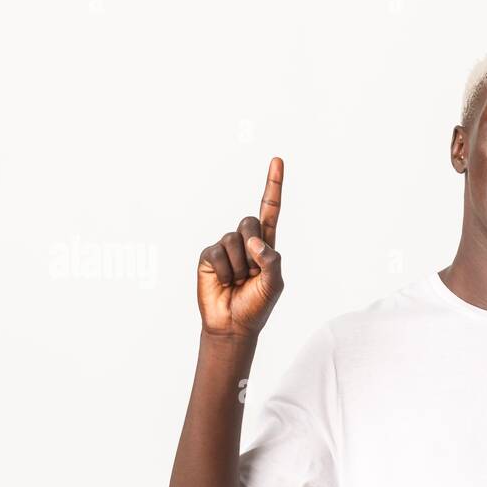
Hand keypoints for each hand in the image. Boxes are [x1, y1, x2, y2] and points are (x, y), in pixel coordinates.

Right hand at [197, 157, 284, 338]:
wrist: (233, 325)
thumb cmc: (257, 305)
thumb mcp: (274, 284)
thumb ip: (271, 260)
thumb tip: (254, 241)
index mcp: (266, 245)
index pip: (270, 210)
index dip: (273, 185)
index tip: (277, 160)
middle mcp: (245, 242)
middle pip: (249, 222)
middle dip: (253, 246)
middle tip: (251, 271)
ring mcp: (225, 248)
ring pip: (234, 240)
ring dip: (239, 265)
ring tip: (238, 281)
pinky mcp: (208, 256)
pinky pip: (217, 253)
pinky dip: (224, 271)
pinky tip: (224, 282)